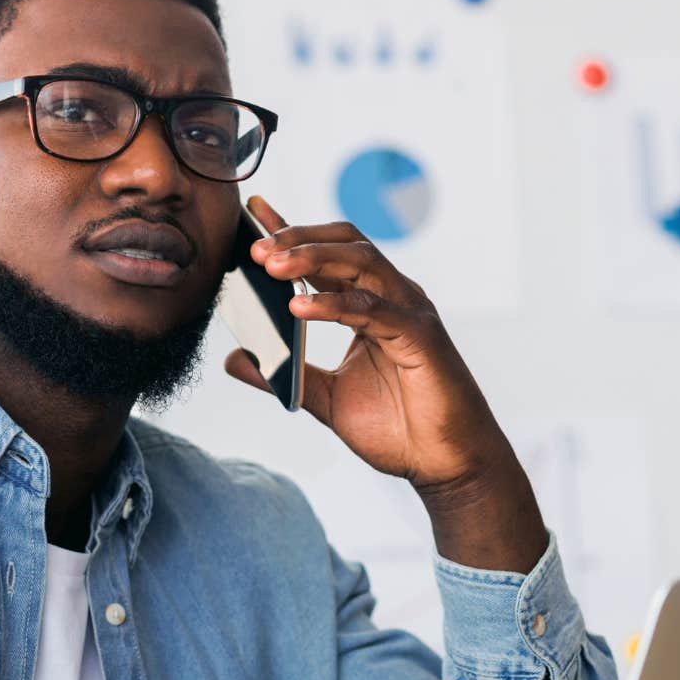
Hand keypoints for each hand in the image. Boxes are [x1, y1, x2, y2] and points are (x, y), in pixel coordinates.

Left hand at [224, 196, 546, 571]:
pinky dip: (334, 304)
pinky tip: (299, 306)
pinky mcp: (420, 338)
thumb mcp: (325, 397)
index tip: (254, 214)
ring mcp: (410, 313)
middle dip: (299, 238)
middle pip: (347, 245)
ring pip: (362, 264)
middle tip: (255, 246)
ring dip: (313, 259)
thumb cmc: (399, 428)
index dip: (294, 231)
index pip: (329, 255)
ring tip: (271, 264)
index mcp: (372, 305)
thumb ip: (284, 374)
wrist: (446, 465)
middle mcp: (393, 298)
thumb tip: (234, 358)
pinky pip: (373, 310)